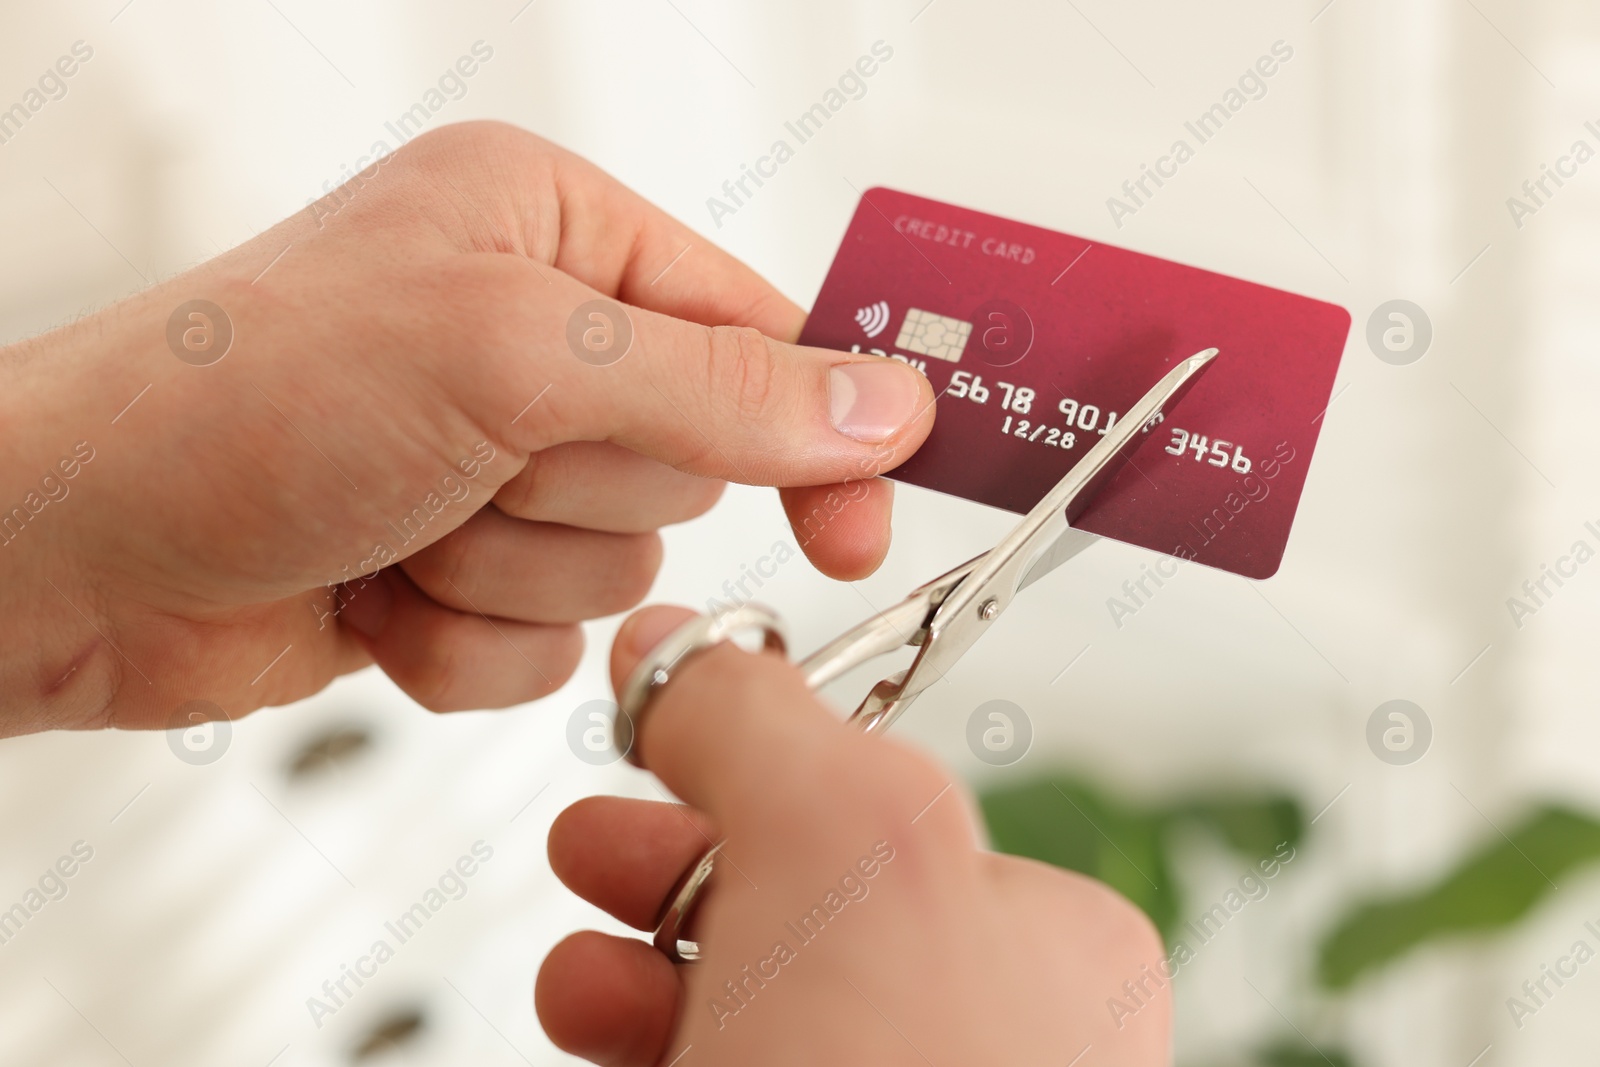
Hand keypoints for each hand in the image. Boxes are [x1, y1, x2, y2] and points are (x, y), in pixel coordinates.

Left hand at [0, 121, 934, 734]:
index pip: (753, 331)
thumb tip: (882, 406)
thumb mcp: (511, 361)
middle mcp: (530, 341)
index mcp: (553, 232)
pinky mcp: (457, 569)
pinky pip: (548, 646)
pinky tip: (375, 595)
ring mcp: (492, 462)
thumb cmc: (245, 401)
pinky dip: (465, 643)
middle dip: (580, 495)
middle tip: (475, 464)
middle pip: (691, 464)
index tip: (861, 519)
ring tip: (401, 528)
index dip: (815, 424)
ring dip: (510, 574)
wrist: (76, 553)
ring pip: (620, 567)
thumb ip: (719, 391)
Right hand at [536, 606, 1169, 1065]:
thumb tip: (679, 645)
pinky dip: (647, 1052)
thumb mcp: (843, 840)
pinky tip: (599, 1041)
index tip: (658, 740)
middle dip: (676, 868)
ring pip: (745, 1013)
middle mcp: (987, 1051)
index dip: (750, 766)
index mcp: (1043, 948)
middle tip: (595, 848)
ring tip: (581, 975)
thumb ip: (760, 719)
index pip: (877, 807)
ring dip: (640, 974)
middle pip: (797, 908)